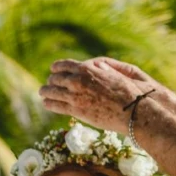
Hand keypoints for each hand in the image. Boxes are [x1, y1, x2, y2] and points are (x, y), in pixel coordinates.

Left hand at [42, 57, 160, 129]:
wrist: (132, 109)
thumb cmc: (127, 91)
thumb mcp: (113, 72)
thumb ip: (100, 68)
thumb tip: (92, 64)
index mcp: (86, 69)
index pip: (64, 65)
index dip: (56, 67)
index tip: (53, 69)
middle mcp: (78, 81)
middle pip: (56, 79)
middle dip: (51, 80)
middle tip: (49, 83)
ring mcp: (75, 96)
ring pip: (52, 92)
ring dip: (46, 91)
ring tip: (42, 93)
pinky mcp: (76, 110)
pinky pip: (56, 105)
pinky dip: (49, 103)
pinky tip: (46, 103)